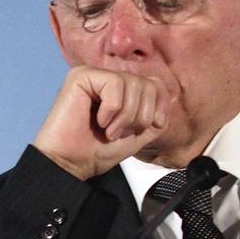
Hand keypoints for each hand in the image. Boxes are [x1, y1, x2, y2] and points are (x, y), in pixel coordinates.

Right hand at [32, 66, 170, 180]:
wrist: (69, 163)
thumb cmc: (95, 151)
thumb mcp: (137, 134)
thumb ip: (154, 116)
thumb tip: (169, 95)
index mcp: (118, 89)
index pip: (154, 83)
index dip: (160, 105)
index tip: (151, 126)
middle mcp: (105, 77)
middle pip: (147, 83)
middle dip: (141, 115)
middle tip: (121, 133)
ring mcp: (92, 75)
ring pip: (133, 83)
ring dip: (127, 116)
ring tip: (110, 131)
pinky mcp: (80, 76)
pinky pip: (115, 84)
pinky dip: (112, 109)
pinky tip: (99, 121)